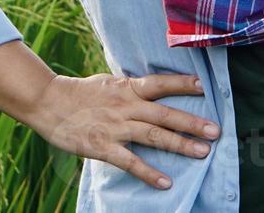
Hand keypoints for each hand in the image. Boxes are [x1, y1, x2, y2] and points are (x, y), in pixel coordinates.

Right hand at [26, 72, 218, 190]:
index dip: (183, 84)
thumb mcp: (111, 82)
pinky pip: (130, 162)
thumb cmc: (82, 92)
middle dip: (192, 123)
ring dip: (179, 145)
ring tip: (202, 152)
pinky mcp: (103, 147)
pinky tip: (165, 182)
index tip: (204, 86)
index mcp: (128, 87)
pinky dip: (149, 172)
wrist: (48, 102)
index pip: (160, 83)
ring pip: (153, 136)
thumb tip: (154, 87)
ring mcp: (115, 127)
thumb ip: (133, 87)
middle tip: (216, 131)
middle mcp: (126, 106)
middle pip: (164, 114)